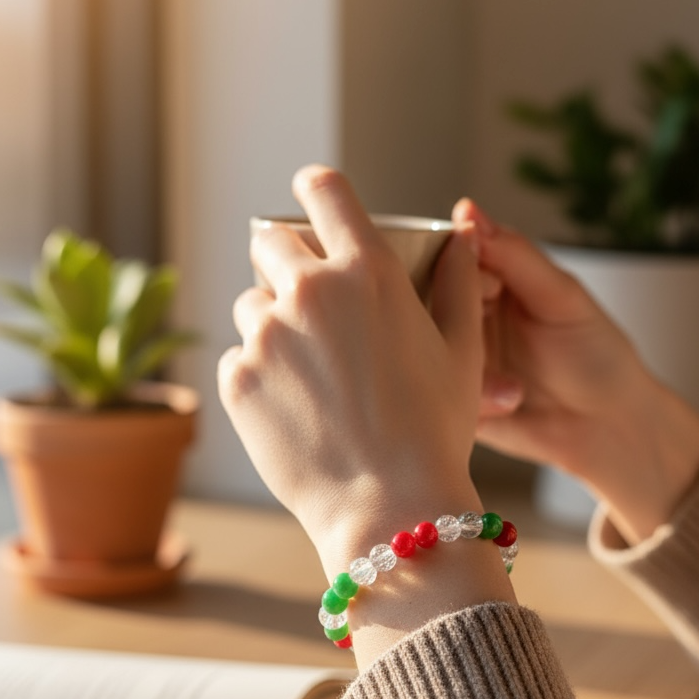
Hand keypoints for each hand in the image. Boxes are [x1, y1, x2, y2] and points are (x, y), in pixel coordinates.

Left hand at [218, 168, 515, 664]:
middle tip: (311, 303)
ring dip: (273, 324)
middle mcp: (309, 291)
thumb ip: (457, 283)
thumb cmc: (436, 430)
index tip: (311, 198)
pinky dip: (259, 374)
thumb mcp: (462, 351)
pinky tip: (296, 409)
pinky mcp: (236, 379)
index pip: (325, 192)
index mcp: (368, 271)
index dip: (316, 190)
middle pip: (271, 242)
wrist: (391, 509)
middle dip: (287, 261)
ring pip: (252, 305)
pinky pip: (238, 357)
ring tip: (312, 374)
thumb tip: (463, 235)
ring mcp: (265, 335)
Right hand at [454, 199, 698, 543]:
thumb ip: (515, 255)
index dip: (451, 269)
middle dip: (445, 321)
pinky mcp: (453, 404)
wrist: (611, 427)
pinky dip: (471, 398)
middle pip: (421, 304)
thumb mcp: (561, 297)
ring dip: (462, 365)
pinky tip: (512, 401)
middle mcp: (461, 319)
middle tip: (483, 336)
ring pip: (424, 353)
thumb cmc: (596, 355)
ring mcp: (453, 362)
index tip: (485, 288)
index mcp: (485, 281)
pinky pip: (437, 397)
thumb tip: (466, 210)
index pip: (442, 258)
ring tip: (514, 382)